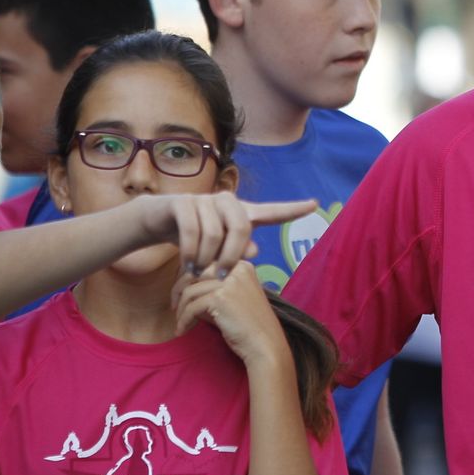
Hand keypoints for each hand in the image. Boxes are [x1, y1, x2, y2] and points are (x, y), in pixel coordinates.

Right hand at [134, 192, 315, 274]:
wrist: (159, 221)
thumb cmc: (195, 238)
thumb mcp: (217, 249)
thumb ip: (238, 251)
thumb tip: (256, 251)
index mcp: (241, 213)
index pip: (271, 211)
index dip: (292, 209)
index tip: (314, 205)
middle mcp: (226, 201)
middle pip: (242, 227)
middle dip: (232, 255)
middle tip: (220, 275)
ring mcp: (205, 199)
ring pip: (214, 232)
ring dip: (206, 258)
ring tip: (199, 272)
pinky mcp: (183, 203)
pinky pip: (191, 230)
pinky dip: (190, 252)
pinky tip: (187, 265)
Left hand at [173, 261, 290, 368]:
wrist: (264, 344)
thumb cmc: (249, 325)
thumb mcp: (230, 300)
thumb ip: (211, 290)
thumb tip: (182, 288)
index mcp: (242, 265)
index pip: (205, 263)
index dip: (189, 279)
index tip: (183, 297)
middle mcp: (236, 268)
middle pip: (194, 272)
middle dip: (179, 291)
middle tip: (176, 308)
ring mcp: (228, 281)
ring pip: (190, 291)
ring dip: (181, 310)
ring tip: (181, 323)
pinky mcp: (220, 297)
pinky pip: (191, 307)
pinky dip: (183, 320)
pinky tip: (182, 331)